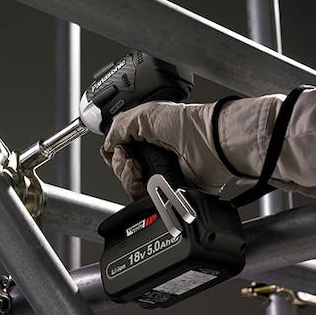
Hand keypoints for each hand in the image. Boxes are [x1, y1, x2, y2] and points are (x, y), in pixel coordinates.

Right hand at [100, 101, 232, 198]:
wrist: (208, 143)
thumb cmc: (185, 124)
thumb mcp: (143, 114)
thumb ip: (118, 127)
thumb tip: (107, 144)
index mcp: (146, 137)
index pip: (118, 151)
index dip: (114, 153)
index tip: (119, 151)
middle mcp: (152, 156)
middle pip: (120, 170)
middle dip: (120, 166)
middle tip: (131, 160)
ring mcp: (159, 174)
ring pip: (129, 186)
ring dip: (128, 179)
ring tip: (139, 170)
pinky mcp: (167, 191)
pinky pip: (144, 199)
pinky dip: (140, 193)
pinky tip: (146, 183)